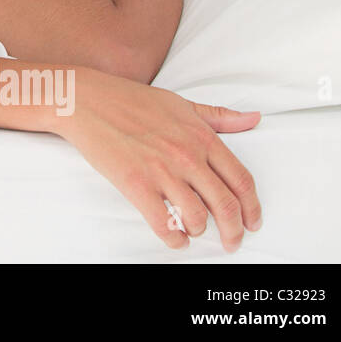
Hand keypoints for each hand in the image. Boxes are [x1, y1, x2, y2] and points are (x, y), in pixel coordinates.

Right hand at [55, 67, 262, 251]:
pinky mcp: (135, 184)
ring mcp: (161, 170)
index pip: (242, 181)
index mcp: (202, 137)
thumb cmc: (131, 100)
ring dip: (199, 231)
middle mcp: (187, 155)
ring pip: (196, 217)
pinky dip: (174, 239)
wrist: (87, 100)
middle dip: (234, 231)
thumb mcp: (181, 104)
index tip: (252, 221)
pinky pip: (164, 223)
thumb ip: (219, 116)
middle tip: (232, 241)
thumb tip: (254, 119)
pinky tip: (174, 239)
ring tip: (193, 231)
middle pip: (226, 205)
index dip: (252, 208)